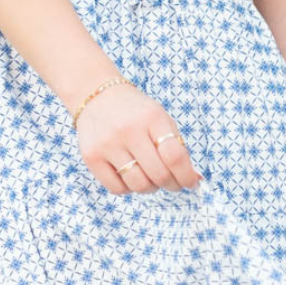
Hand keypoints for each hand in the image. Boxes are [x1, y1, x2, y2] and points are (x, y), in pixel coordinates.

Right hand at [75, 81, 203, 195]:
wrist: (95, 95)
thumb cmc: (135, 112)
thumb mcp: (159, 118)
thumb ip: (176, 146)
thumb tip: (194, 179)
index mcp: (152, 117)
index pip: (174, 156)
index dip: (186, 176)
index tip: (190, 183)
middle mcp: (129, 130)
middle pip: (159, 175)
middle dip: (171, 185)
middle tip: (172, 183)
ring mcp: (108, 144)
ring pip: (138, 185)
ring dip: (150, 188)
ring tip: (150, 179)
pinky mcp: (91, 157)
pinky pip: (117, 188)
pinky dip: (128, 189)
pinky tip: (130, 177)